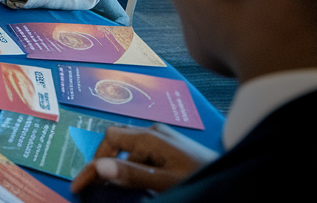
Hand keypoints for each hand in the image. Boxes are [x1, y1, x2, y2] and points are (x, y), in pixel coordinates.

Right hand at [70, 124, 217, 194]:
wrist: (237, 183)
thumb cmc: (200, 178)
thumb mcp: (164, 182)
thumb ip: (132, 174)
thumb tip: (99, 167)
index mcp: (150, 137)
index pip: (108, 142)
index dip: (92, 164)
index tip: (80, 186)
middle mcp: (154, 131)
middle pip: (115, 139)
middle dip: (102, 160)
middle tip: (95, 184)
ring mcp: (164, 137)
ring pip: (129, 146)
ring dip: (119, 164)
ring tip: (115, 184)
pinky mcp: (171, 146)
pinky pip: (142, 151)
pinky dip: (132, 164)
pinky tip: (138, 179)